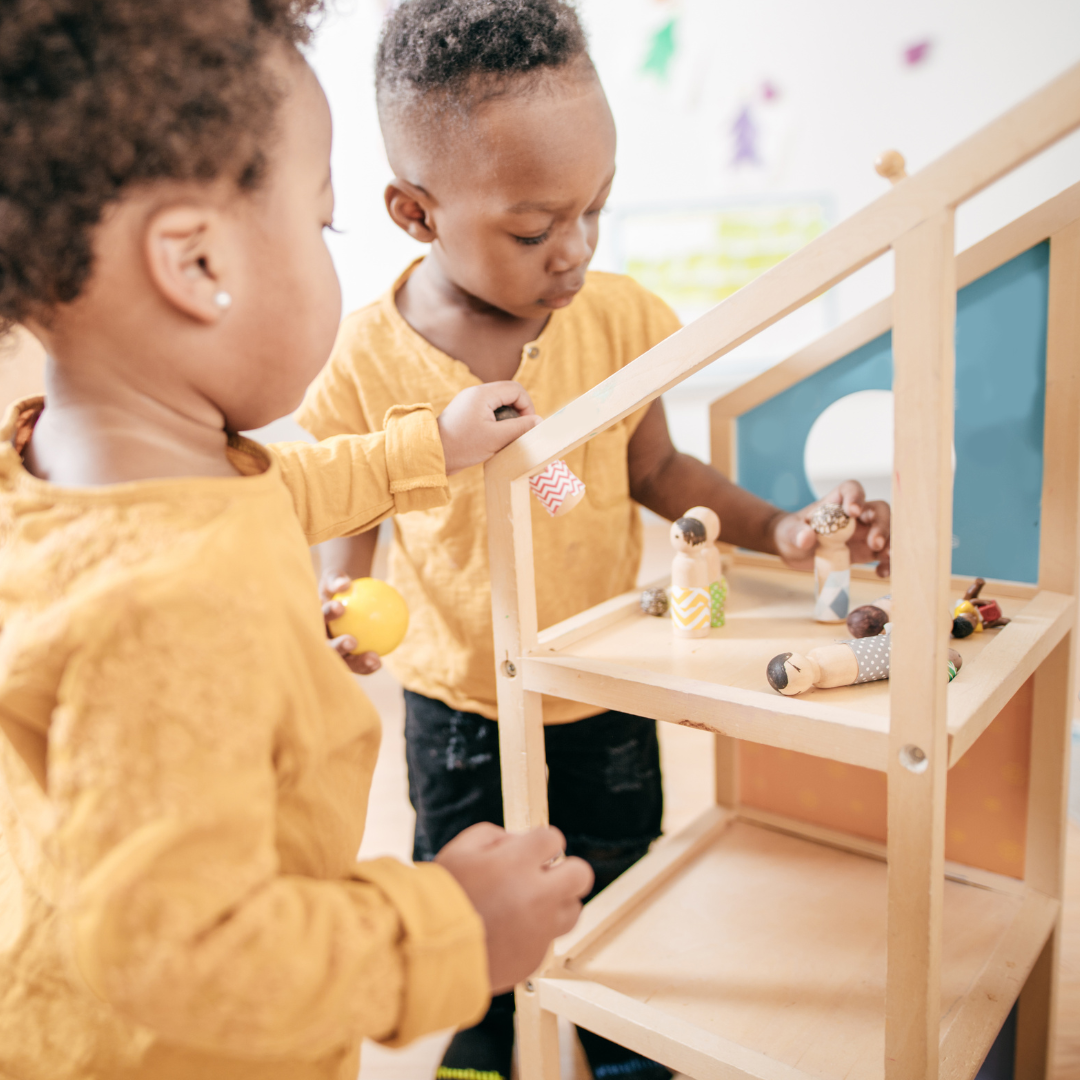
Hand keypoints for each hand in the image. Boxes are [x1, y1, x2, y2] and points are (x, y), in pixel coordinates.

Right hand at [320, 571, 380, 674]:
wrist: (346, 600)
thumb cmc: (338, 588)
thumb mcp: (334, 579)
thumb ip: (336, 579)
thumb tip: (344, 583)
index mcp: (312, 621)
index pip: (318, 617)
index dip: (327, 614)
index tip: (340, 606)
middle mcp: (318, 639)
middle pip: (326, 647)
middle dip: (336, 647)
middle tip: (352, 641)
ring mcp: (331, 652)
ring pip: (342, 661)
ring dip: (356, 662)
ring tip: (373, 658)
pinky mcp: (345, 660)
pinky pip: (356, 664)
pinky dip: (367, 664)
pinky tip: (379, 663)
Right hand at [435, 822, 592, 993]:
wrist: (427, 953)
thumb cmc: (440, 898)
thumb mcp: (460, 849)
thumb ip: (495, 836)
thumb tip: (518, 842)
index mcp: (518, 863)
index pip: (554, 839)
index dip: (540, 843)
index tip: (530, 851)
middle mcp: (537, 896)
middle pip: (580, 874)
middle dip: (564, 871)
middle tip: (543, 876)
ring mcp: (540, 930)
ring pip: (573, 911)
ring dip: (556, 904)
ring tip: (529, 906)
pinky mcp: (535, 959)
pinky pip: (548, 939)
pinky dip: (535, 933)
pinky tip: (510, 932)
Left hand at [437, 382, 540, 474]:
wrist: (432, 454)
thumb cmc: (462, 446)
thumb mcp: (496, 438)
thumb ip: (520, 428)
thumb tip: (539, 421)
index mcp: (483, 394)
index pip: (516, 390)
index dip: (527, 407)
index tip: (527, 427)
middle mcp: (476, 393)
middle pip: (509, 395)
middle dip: (518, 413)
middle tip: (517, 433)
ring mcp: (470, 402)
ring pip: (500, 404)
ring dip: (507, 420)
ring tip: (503, 438)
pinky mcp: (467, 413)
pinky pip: (489, 412)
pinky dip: (496, 424)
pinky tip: (492, 440)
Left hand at [773, 480, 890, 576]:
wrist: (792, 549)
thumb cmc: (791, 533)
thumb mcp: (789, 532)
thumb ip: (797, 533)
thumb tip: (806, 538)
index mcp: (835, 503)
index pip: (851, 489)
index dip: (856, 497)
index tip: (854, 511)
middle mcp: (854, 515)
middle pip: (878, 510)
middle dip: (881, 524)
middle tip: (875, 543)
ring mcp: (862, 533)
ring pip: (887, 531)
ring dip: (891, 543)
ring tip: (886, 557)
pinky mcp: (865, 551)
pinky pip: (883, 554)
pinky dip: (887, 563)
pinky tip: (881, 572)